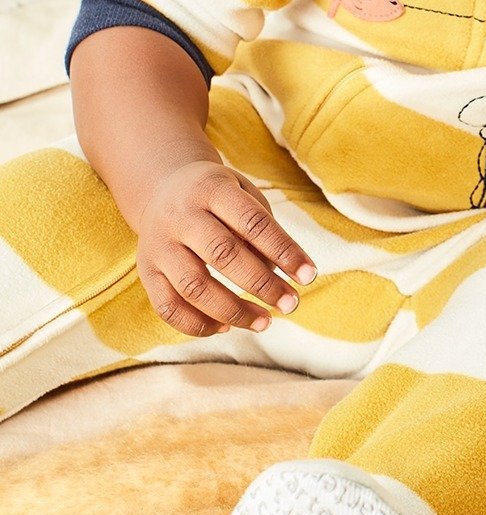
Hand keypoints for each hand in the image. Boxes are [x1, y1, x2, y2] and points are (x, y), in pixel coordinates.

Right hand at [136, 160, 317, 336]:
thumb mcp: (242, 194)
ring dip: (234, 311)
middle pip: (223, 254)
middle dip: (262, 284)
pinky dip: (198, 324)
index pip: (253, 222)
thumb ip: (262, 229)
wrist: (162, 187)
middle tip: (291, 303)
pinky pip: (168, 308)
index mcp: (211, 189)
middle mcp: (181, 216)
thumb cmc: (217, 197)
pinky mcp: (146, 272)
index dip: (284, 251)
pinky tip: (225, 326)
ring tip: (265, 321)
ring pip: (194, 287)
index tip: (309, 275)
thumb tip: (278, 275)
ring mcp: (159, 246)